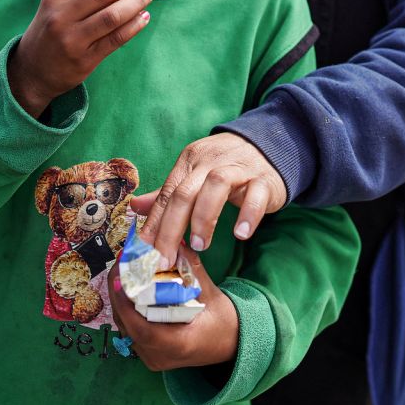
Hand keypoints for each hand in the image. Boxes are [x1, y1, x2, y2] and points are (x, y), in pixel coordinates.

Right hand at [7, 0, 155, 115]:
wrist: (31, 73)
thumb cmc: (48, 33)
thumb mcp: (53, 7)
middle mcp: (60, 16)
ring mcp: (73, 40)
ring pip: (113, 15)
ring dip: (137, 0)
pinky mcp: (85, 60)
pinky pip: (116, 39)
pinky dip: (134, 26)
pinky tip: (144, 16)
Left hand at [107, 247, 237, 370]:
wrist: (232, 344)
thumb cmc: (224, 322)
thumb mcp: (211, 293)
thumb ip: (192, 268)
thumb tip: (176, 242)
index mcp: (179, 344)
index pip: (143, 328)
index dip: (126, 303)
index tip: (120, 278)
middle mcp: (161, 356)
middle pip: (128, 326)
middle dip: (119, 294)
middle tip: (120, 267)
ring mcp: (154, 359)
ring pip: (126, 329)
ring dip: (121, 301)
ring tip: (123, 274)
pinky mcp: (151, 354)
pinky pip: (131, 332)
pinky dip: (128, 311)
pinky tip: (130, 291)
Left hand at [132, 133, 286, 266]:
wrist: (269, 146)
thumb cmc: (226, 167)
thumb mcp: (196, 176)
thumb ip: (168, 194)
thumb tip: (135, 208)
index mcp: (190, 161)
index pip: (167, 193)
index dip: (154, 223)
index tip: (146, 252)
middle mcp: (211, 161)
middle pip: (185, 192)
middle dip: (171, 228)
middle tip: (167, 258)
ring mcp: (238, 168)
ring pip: (216, 186)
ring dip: (204, 218)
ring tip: (199, 246)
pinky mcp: (264, 178)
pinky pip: (255, 195)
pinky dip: (247, 215)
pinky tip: (240, 234)